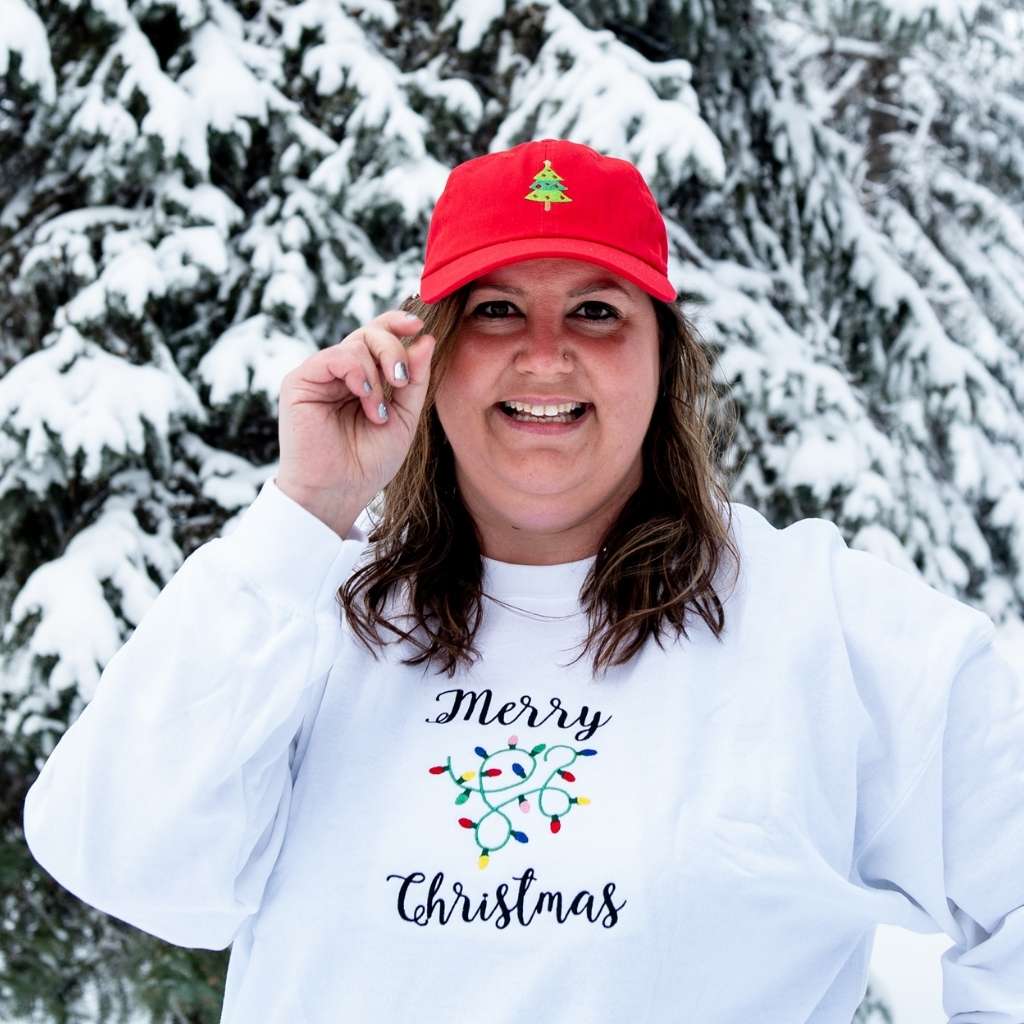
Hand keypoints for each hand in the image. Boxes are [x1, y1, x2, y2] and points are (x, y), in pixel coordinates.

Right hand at [275, 309, 436, 535]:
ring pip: (356, 343)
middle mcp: (341, 372)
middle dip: (393, 350)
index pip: (379, 337)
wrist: (339, 491)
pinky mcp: (300, 381)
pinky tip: (364, 398)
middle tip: (401, 382)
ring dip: (377, 375)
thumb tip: (426, 339)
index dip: (397, 324)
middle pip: (370, 333)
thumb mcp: (404, 418)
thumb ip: (415, 381)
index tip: (418, 326)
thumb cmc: (368, 462)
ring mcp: (320, 375)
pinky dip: (357, 373)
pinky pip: (335, 357)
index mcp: (364, 378)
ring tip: (377, 412)